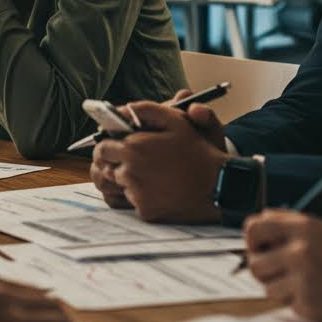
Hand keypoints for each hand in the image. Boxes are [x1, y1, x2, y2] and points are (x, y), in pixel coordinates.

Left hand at [94, 96, 226, 222]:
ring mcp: (137, 194)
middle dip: (114, 161)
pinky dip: (141, 195)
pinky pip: (133, 201)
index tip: (117, 143)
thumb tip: (123, 109)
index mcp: (133, 148)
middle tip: (130, 159)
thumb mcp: (175, 121)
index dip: (108, 143)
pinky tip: (159, 188)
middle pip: (105, 166)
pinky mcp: (145, 212)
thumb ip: (145, 110)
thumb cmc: (198, 151)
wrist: (219, 186)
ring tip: (150, 172)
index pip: (102, 147)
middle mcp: (129, 172)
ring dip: (127, 177)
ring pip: (118, 184)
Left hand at [243, 210, 321, 321]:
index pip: (253, 227)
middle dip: (264, 271)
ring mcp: (304, 279)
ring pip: (268, 288)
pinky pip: (288, 306)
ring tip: (308, 285)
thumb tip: (254, 232)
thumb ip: (289, 227)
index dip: (252, 241)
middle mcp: (301, 250)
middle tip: (282, 274)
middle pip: (254, 264)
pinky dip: (300, 304)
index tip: (261, 249)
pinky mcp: (310, 305)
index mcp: (303, 227)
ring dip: (283, 290)